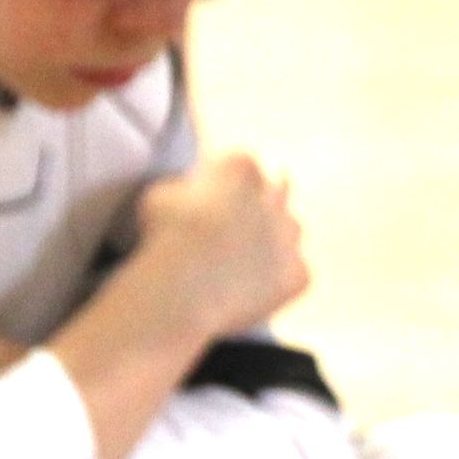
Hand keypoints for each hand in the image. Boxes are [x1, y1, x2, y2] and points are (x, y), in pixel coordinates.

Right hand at [122, 153, 310, 338]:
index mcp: (241, 169)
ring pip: (290, 231)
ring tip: (248, 260)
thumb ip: (183, 190)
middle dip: (261, 204)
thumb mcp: (160, 195)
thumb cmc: (165, 235)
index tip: (210, 201)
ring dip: (274, 240)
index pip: (240, 166)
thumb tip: (188, 197)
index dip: (224, 184)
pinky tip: (256, 292)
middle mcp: (276, 197)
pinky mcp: (298, 274)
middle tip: (239, 225)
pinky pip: (295, 274)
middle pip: (277, 191)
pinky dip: (278, 282)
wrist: (187, 284)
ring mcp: (291, 237)